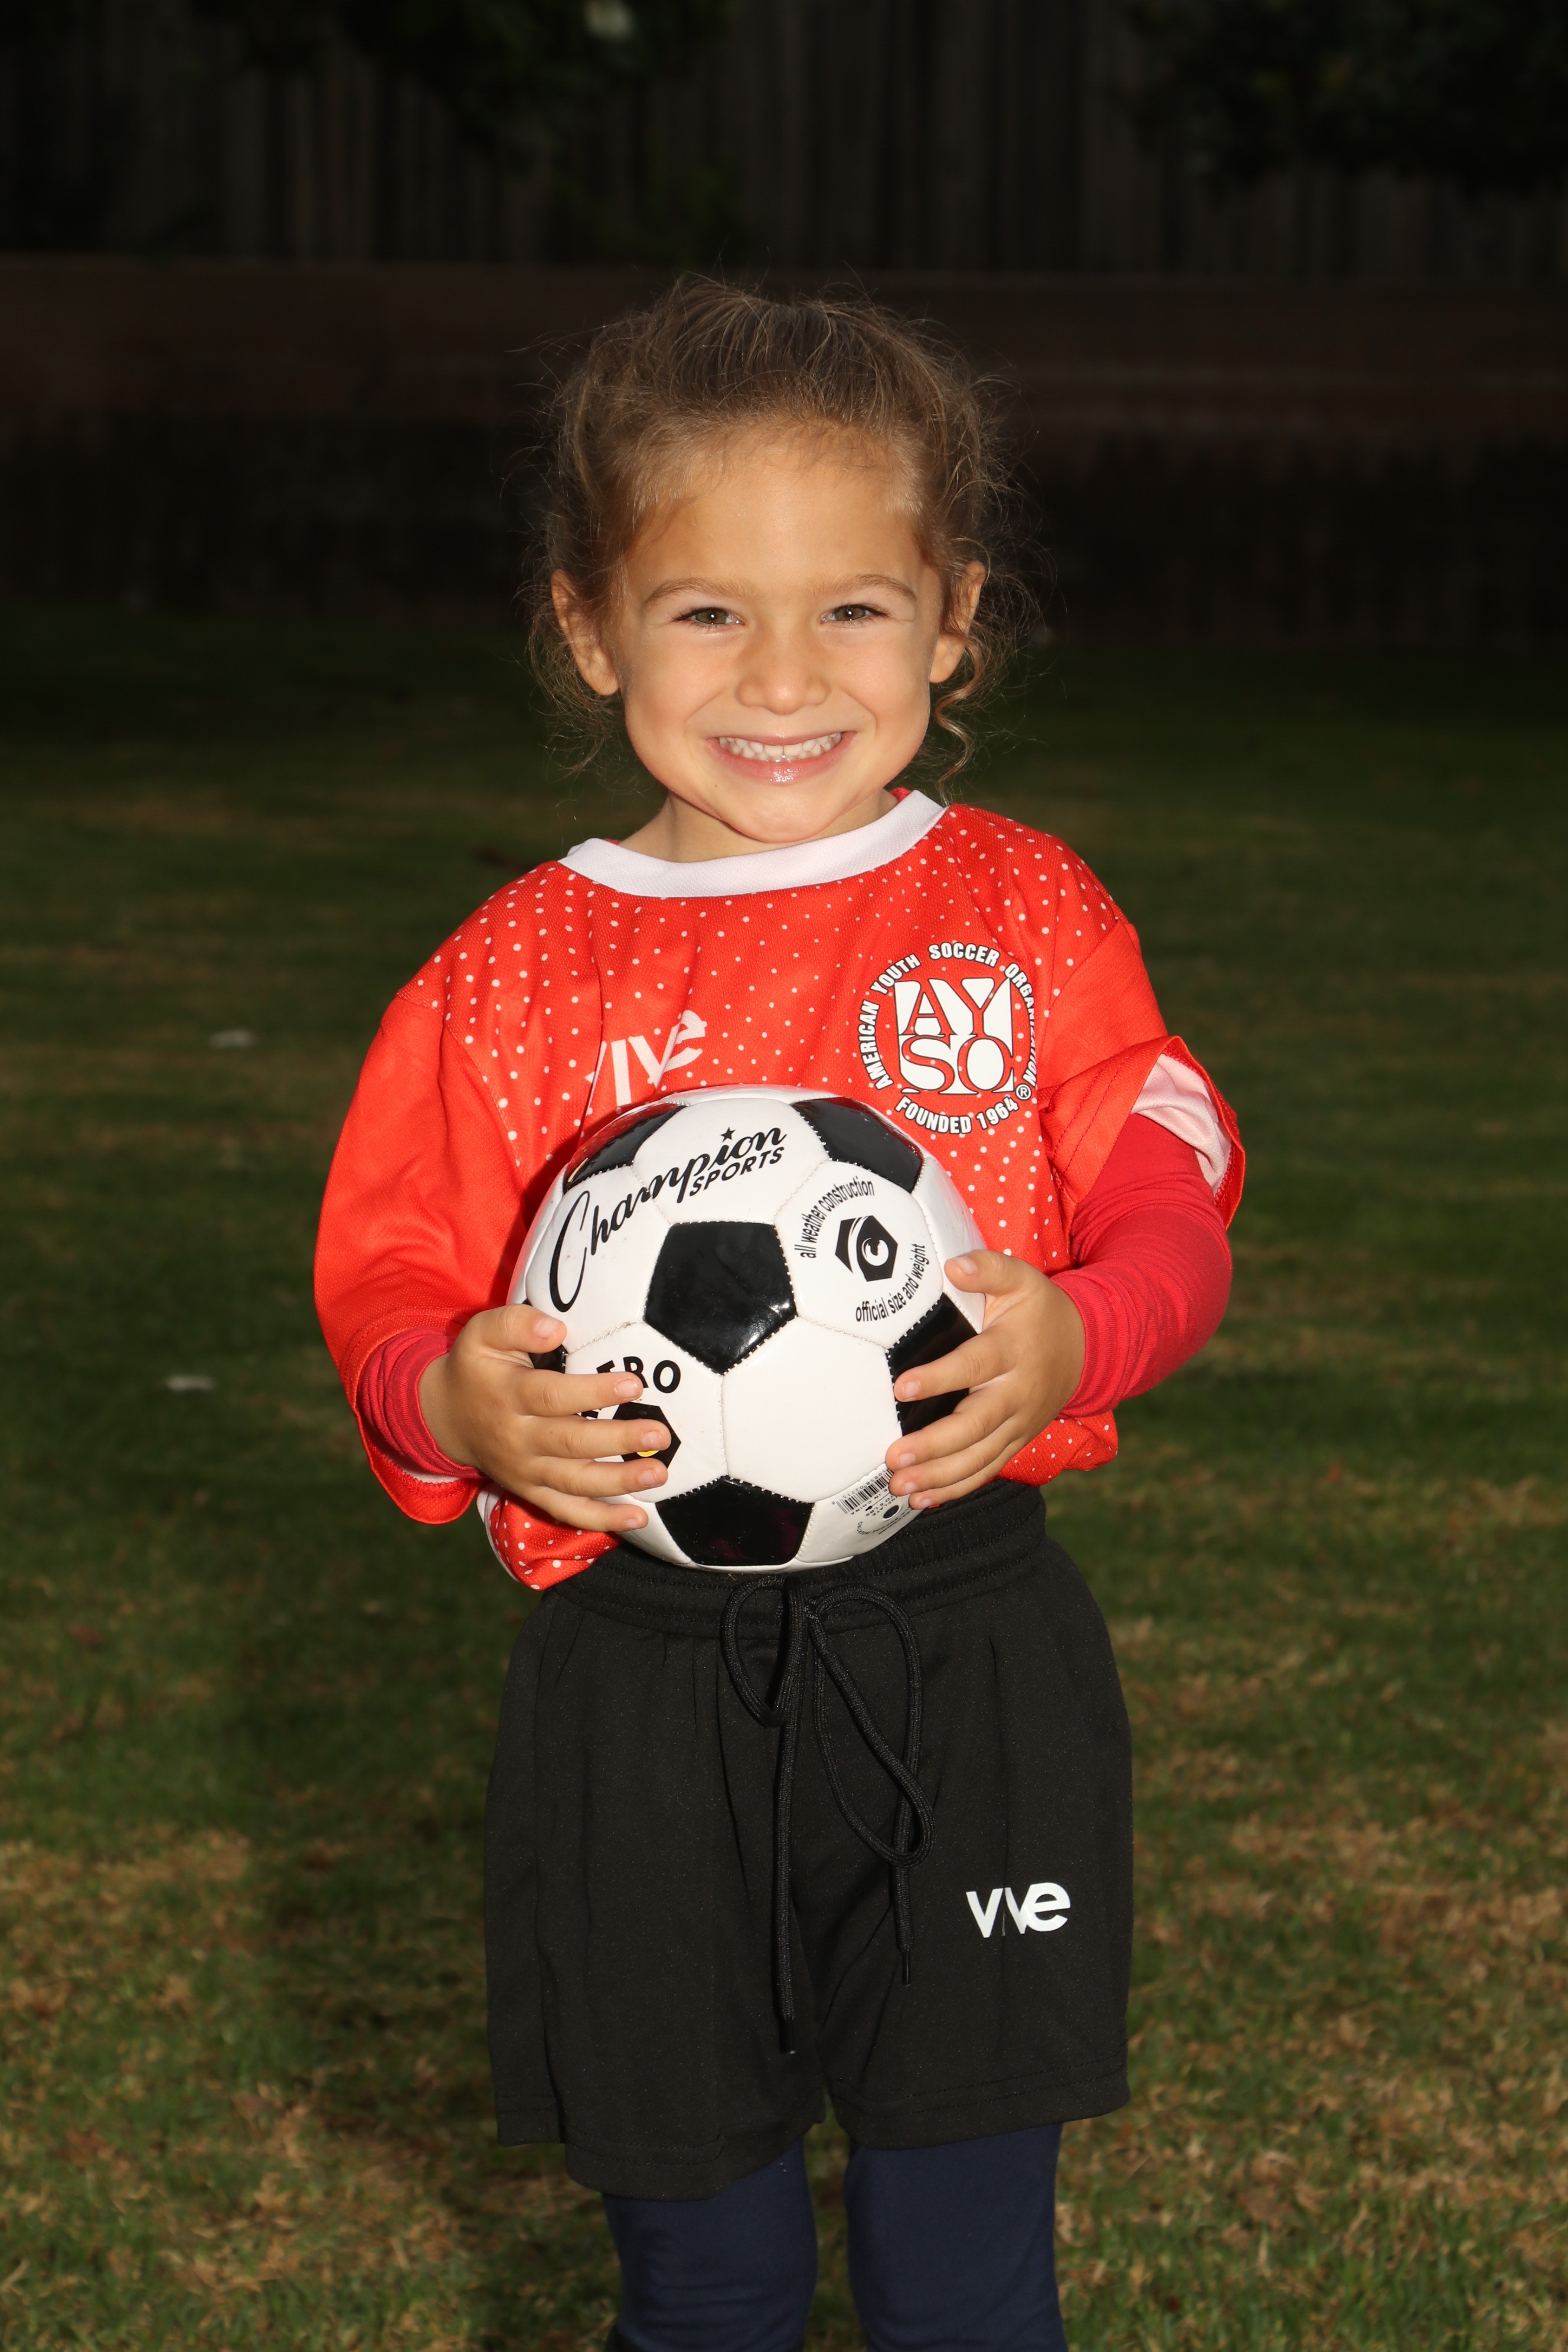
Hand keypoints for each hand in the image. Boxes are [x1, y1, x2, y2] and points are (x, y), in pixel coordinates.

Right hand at [419, 1304, 669, 1535]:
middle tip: (658, 1435)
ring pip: (574, 1482)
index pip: (552, 1396)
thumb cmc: (477, 1367)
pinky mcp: (531, 1491)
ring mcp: (525, 1470)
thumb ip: (515, 1323)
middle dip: (617, 1441)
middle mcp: (517, 1438)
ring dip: (619, 1482)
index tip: (633, 1385)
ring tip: (658, 1474)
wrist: (447, 1416)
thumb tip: (555, 1329)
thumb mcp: (481, 1334)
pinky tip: (637, 1520)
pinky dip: (602, 1519)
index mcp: (509, 1395)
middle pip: (570, 1443)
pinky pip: (566, 1511)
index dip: (593, 1393)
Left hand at [885, 1253, 1085, 1509]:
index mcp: (1013, 1350)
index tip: (901, 1387)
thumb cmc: (1039, 1311)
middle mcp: (1017, 1393)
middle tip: (895, 1458)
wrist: (1084, 1348)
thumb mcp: (1021, 1279)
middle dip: (935, 1445)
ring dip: (939, 1476)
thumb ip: (988, 1269)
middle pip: (976, 1425)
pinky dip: (956, 1488)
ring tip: (900, 1485)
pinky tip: (923, 1500)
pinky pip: (987, 1470)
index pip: (974, 1366)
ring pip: (979, 1456)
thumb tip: (953, 1265)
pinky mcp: (1016, 1441)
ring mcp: (1018, 1423)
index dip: (939, 1377)